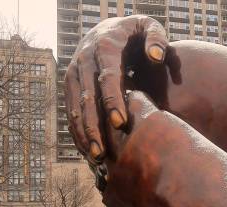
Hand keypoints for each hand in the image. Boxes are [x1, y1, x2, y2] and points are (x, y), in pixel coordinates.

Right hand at [64, 15, 168, 163]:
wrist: (107, 28)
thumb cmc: (136, 34)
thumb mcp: (149, 27)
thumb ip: (156, 39)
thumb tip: (156, 56)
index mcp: (105, 48)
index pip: (108, 77)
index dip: (112, 100)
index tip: (119, 123)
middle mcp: (84, 60)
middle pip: (86, 98)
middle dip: (93, 127)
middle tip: (103, 153)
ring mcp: (74, 73)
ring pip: (74, 107)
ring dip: (83, 134)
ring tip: (96, 159)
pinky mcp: (70, 85)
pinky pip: (70, 111)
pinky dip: (77, 131)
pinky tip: (87, 152)